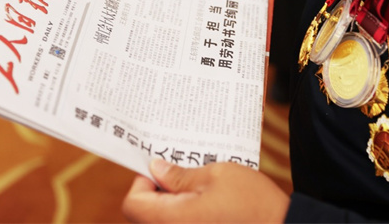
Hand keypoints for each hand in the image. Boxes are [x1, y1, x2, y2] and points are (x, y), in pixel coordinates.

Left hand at [122, 159, 289, 222]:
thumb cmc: (255, 206)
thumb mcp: (218, 176)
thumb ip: (181, 175)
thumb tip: (157, 169)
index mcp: (174, 220)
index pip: (133, 204)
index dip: (142, 183)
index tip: (160, 171)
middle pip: (144, 217)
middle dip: (157, 195)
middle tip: (180, 177)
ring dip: (172, 208)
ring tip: (197, 192)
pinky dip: (187, 218)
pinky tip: (207, 209)